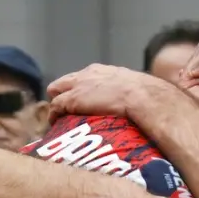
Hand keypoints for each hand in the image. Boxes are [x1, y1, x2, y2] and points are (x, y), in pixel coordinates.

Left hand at [47, 63, 167, 121]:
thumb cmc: (143, 95)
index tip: (80, 103)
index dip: (77, 90)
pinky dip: (54, 117)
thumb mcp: (131, 87)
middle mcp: (84, 75)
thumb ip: (124, 92)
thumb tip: (132, 103)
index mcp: (99, 71)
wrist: (141, 96)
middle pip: (62, 83)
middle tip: (65, 113)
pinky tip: (56, 126)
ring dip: (57, 107)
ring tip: (59, 122)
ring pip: (55, 94)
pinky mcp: (71, 100)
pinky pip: (55, 107)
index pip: (80, 78)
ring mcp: (76, 87)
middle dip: (61, 95)